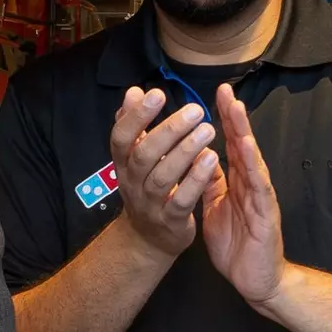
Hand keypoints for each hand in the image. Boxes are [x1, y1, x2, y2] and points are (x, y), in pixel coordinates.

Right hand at [107, 87, 219, 257]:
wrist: (148, 239)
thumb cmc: (146, 188)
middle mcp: (132, 184)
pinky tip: (211, 159)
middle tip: (196, 110)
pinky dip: (196, 179)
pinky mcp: (170, 221)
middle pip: (144, 154)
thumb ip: (135, 126)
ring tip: (208, 130)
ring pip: (164, 176)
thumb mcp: (135, 158)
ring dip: (186, 151)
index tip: (156, 94)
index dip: (135, 116)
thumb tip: (133, 92)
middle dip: (169, 130)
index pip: (121, 138)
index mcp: (122, 165)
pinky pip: (182, 199)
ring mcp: (149, 204)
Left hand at [198, 85, 288, 307]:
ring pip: (252, 159)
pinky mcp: (266, 214)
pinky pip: (258, 187)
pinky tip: (247, 150)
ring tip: (236, 110)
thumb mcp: (216, 209)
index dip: (222, 121)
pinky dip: (253, 166)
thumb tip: (199, 159)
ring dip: (244, 133)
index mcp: (237, 183)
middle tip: (224, 90)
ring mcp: (260, 197)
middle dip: (234, 117)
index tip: (214, 95)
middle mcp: (251, 184)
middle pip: (243, 144)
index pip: (229, 145)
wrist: (257, 281)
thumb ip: (210, 184)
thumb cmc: (238, 246)